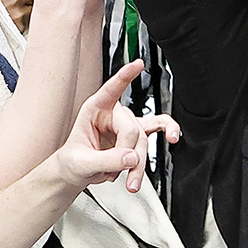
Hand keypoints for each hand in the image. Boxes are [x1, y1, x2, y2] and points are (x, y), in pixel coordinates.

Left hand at [46, 60, 180, 192]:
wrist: (78, 173)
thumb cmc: (74, 161)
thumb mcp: (82, 163)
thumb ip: (106, 160)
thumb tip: (132, 158)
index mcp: (95, 109)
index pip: (111, 89)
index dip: (125, 76)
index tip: (138, 64)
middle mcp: (113, 113)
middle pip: (131, 128)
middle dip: (126, 154)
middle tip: (113, 171)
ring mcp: (126, 124)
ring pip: (143, 139)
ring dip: (138, 164)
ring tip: (131, 182)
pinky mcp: (136, 135)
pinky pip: (157, 128)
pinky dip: (167, 131)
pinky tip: (173, 137)